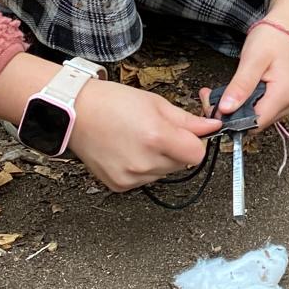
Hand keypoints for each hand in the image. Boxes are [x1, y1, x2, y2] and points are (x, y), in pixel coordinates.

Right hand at [0, 54, 220, 191]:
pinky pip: (144, 179)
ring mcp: (131, 177)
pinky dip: (143, 167)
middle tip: (158, 130)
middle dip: (177, 148)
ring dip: (160, 159)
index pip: (197, 154)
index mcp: (157, 138)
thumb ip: (187, 120)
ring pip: (164, 172)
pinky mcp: (119, 186)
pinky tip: (128, 150)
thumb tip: (213, 126)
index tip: (188, 132)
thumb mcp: (155, 103)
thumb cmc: (112, 102)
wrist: (75, 113)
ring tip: (139, 138)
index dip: (195, 142)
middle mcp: (145, 162)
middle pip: (181, 164)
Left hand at [202, 24, 288, 132]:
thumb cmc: (272, 39)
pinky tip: (233, 93)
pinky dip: (243, 105)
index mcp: (283, 95)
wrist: (286, 29)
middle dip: (230, 114)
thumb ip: (240, 86)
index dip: (232, 120)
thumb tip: (226, 109)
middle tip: (211, 96)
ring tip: (219, 93)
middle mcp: (287, 105)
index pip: (254, 123)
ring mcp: (285, 105)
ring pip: (254, 119)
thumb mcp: (252, 59)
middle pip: (253, 123)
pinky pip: (258, 111)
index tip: (214, 107)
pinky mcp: (279, 102)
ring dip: (235, 110)